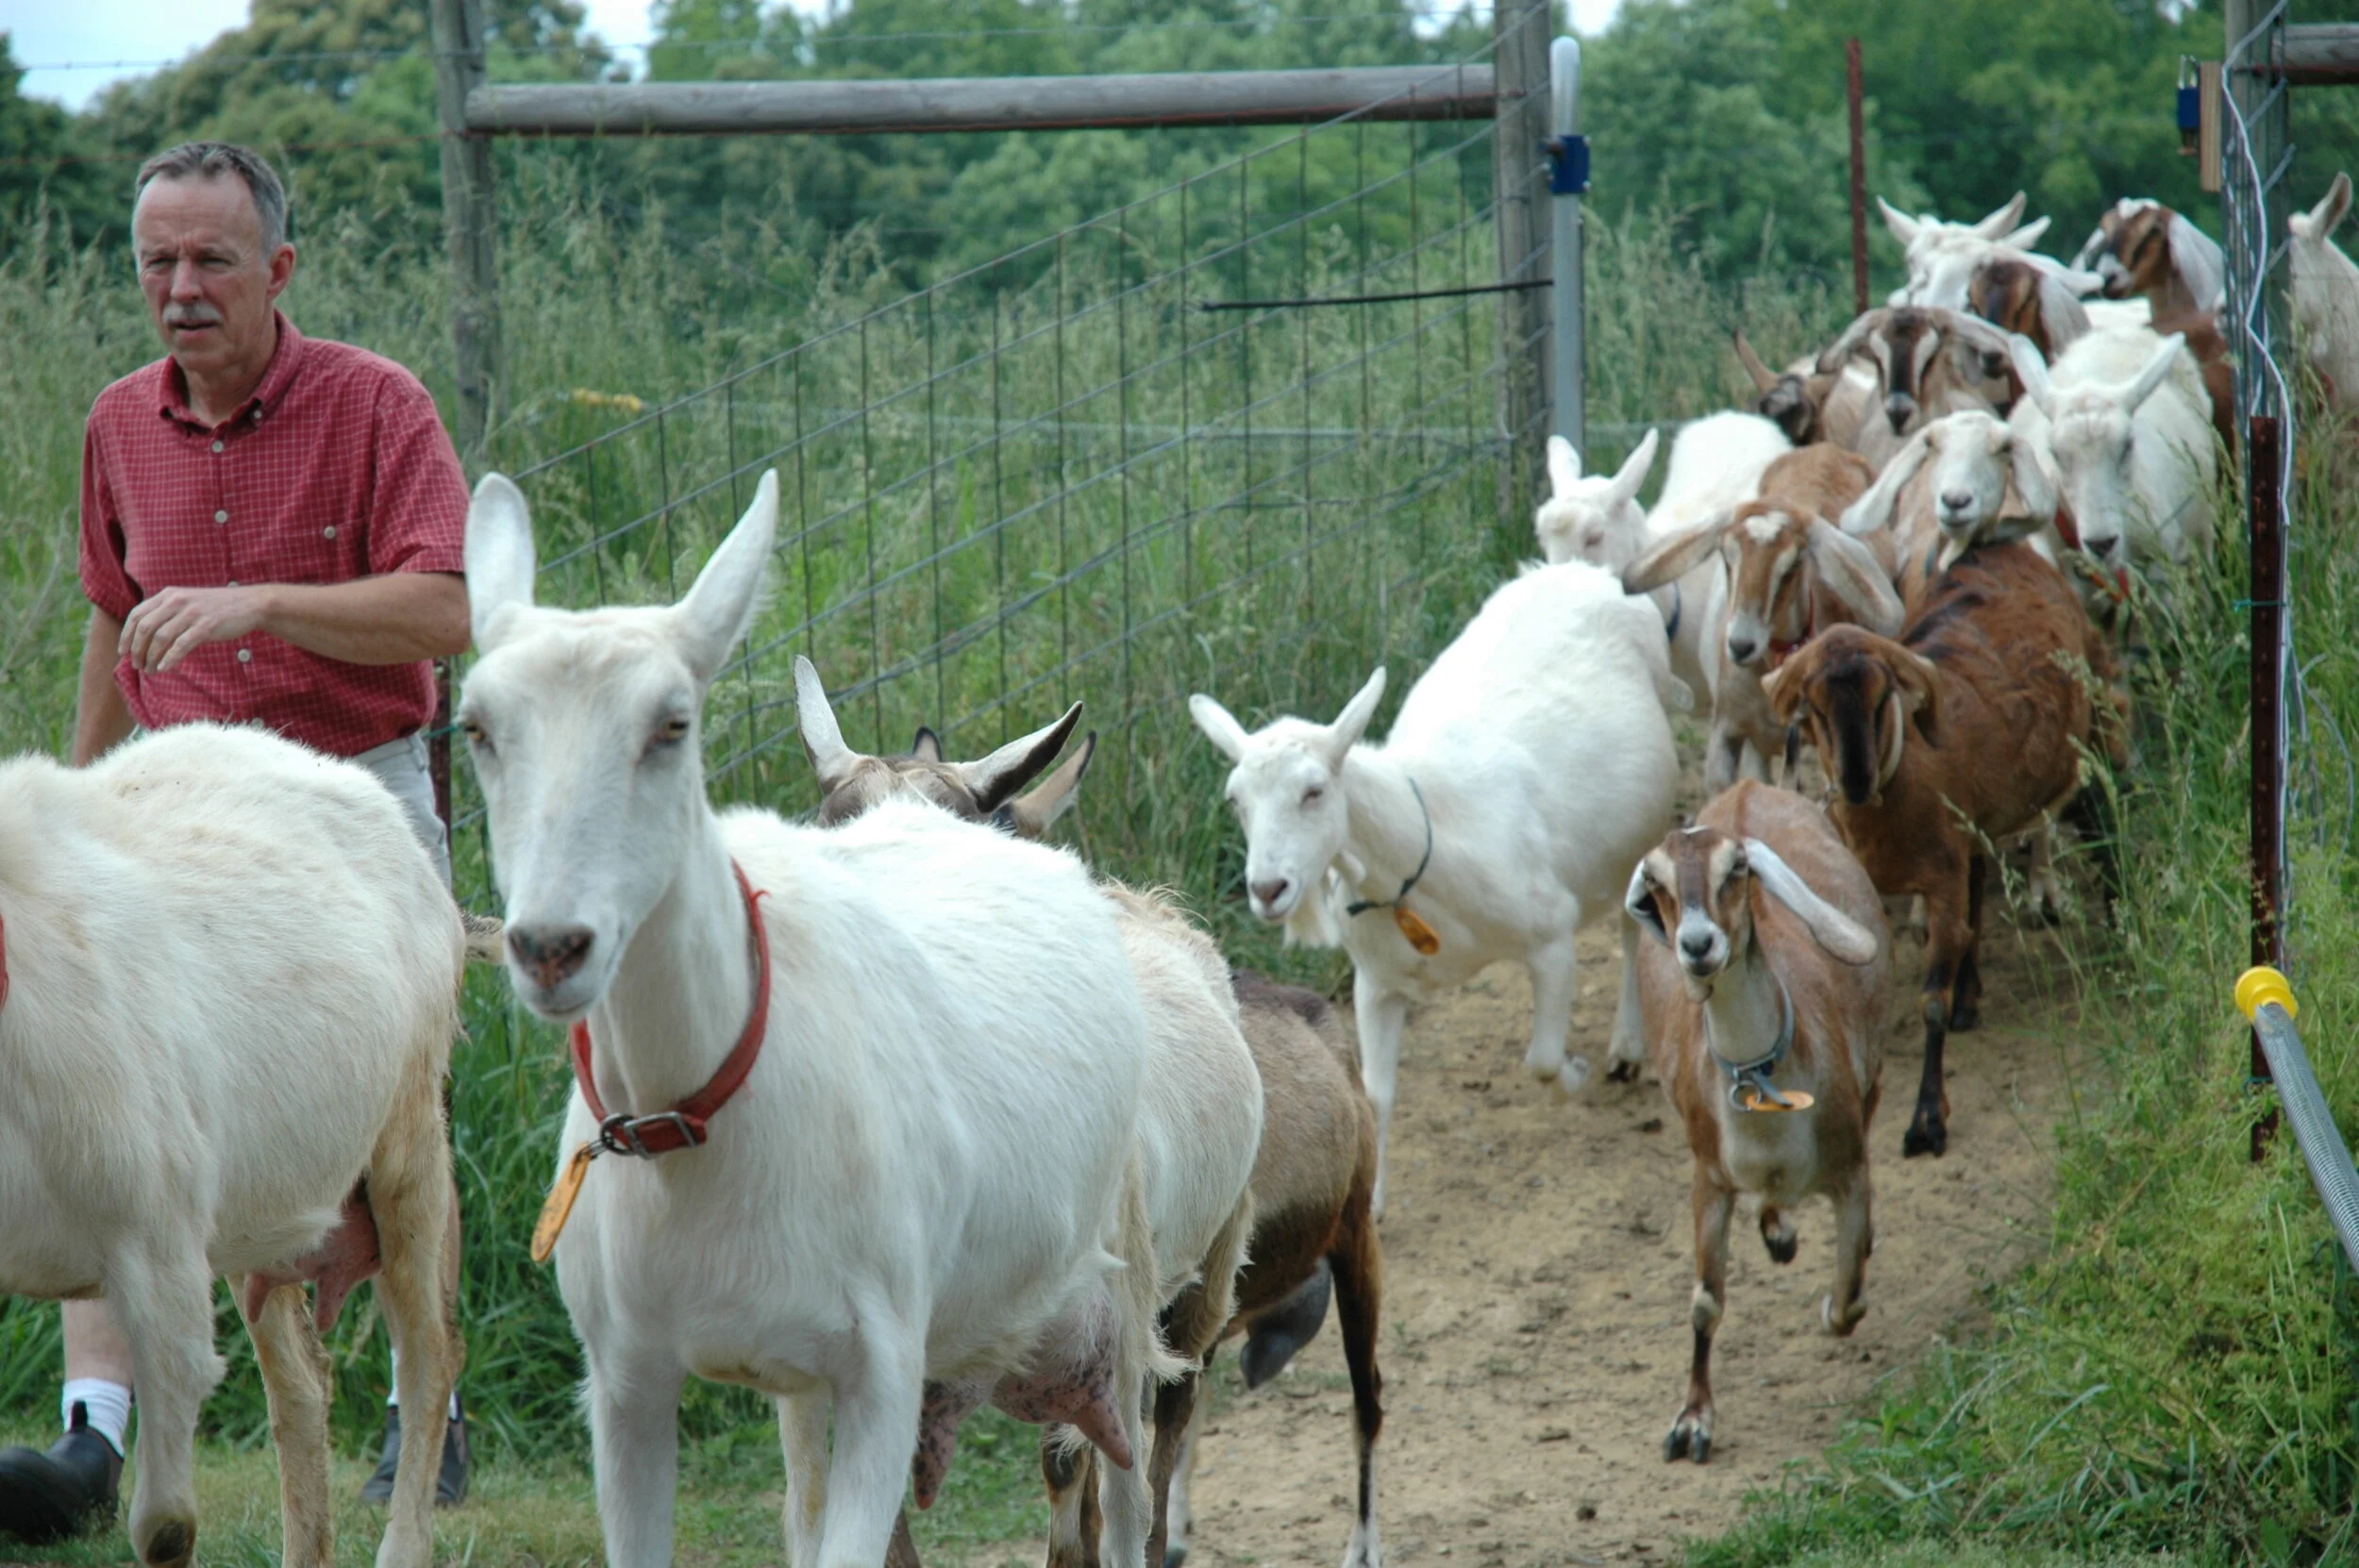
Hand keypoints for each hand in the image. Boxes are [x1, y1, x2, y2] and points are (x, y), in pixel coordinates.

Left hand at [119, 584, 267, 671]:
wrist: (250, 604)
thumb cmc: (218, 608)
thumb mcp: (188, 603)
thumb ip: (167, 614)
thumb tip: (146, 637)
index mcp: (168, 595)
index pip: (137, 615)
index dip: (126, 635)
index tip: (123, 652)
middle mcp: (176, 601)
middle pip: (145, 628)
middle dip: (137, 650)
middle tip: (137, 665)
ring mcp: (191, 613)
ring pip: (160, 639)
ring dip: (151, 658)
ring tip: (151, 670)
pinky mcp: (206, 626)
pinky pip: (181, 645)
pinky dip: (169, 659)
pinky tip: (165, 668)